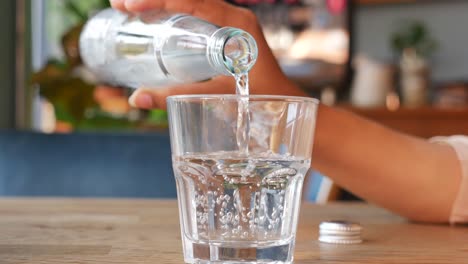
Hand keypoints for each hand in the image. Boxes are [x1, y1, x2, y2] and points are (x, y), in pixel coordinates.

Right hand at [110, 0, 305, 108]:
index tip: (129, 7)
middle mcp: (235, 17)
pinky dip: (173, 11)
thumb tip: (135, 100)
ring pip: (191, 2)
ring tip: (130, 10)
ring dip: (162, 2)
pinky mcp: (228, 30)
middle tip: (120, 6)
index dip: (159, 0)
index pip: (193, 2)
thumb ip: (176, 97)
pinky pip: (197, 12)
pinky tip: (153, 19)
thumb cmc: (259, 99)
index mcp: (238, 26)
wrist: (284, 100)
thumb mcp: (217, 96)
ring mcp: (232, 21)